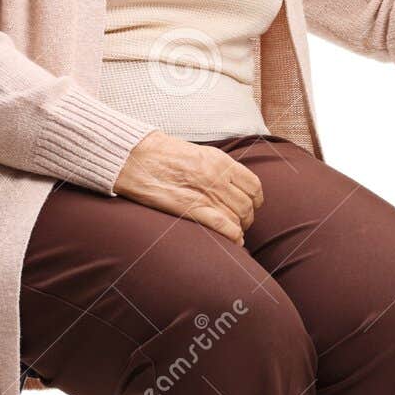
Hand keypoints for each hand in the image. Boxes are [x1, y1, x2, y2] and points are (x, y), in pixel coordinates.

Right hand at [112, 131, 264, 244]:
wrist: (138, 157)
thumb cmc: (163, 154)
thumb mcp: (198, 153)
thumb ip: (217, 167)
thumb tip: (230, 182)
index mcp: (221, 161)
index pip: (253, 185)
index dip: (255, 199)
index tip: (251, 205)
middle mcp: (218, 177)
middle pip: (247, 204)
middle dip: (247, 217)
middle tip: (240, 222)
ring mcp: (206, 194)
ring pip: (238, 217)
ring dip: (240, 228)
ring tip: (235, 232)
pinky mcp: (192, 209)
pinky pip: (223, 226)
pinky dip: (233, 236)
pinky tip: (234, 241)